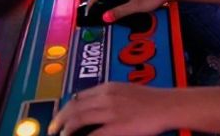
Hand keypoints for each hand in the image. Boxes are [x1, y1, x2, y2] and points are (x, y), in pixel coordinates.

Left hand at [48, 81, 171, 135]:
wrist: (168, 105)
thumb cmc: (152, 100)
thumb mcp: (127, 91)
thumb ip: (110, 96)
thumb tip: (95, 106)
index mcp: (108, 88)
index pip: (78, 97)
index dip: (65, 108)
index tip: (60, 117)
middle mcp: (105, 97)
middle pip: (73, 108)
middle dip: (59, 119)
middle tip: (52, 129)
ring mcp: (110, 112)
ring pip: (77, 120)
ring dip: (65, 130)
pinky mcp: (116, 126)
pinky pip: (92, 135)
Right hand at [88, 0, 170, 20]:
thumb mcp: (136, 6)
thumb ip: (119, 12)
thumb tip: (105, 17)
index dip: (92, 2)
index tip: (88, 11)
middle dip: (96, 1)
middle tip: (92, 12)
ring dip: (104, 1)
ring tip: (101, 11)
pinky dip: (112, 0)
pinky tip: (115, 8)